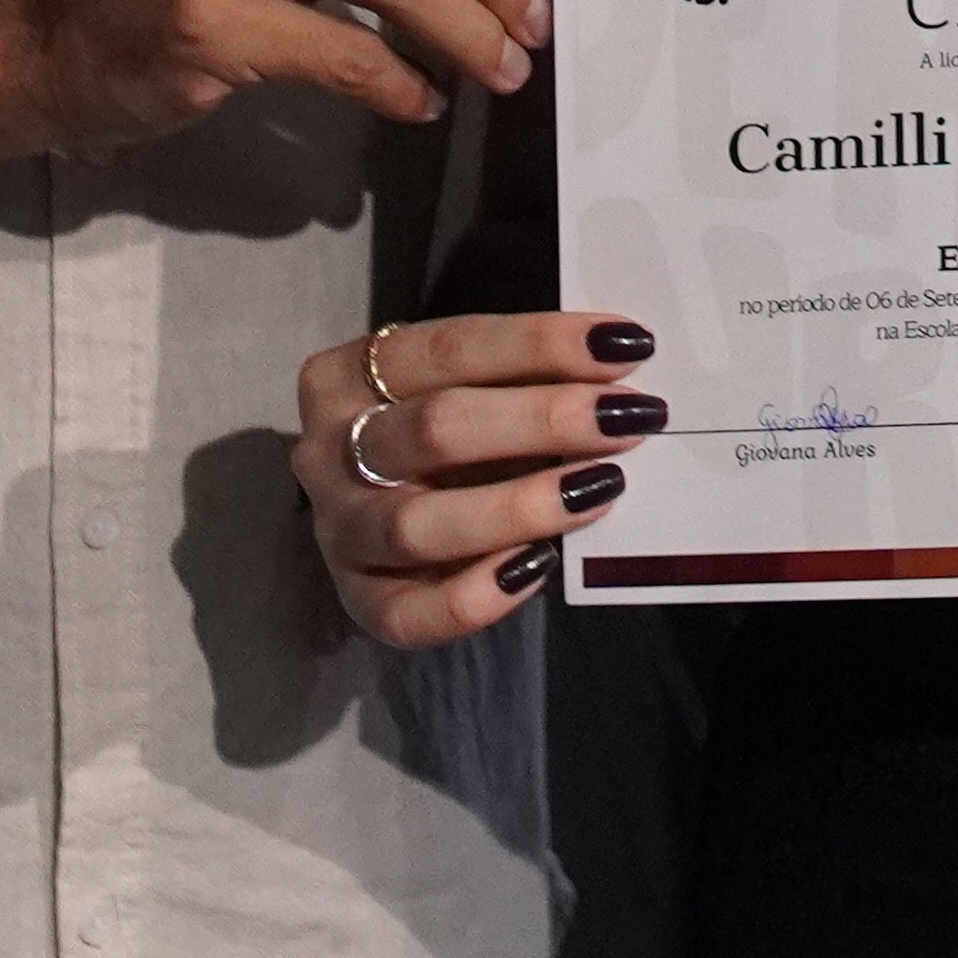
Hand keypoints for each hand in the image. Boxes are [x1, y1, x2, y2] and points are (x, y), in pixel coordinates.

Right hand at [295, 309, 666, 646]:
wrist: (379, 513)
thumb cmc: (441, 434)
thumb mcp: (464, 387)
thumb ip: (520, 377)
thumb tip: (617, 369)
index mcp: (347, 376)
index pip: (450, 347)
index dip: (540, 344)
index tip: (624, 346)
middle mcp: (328, 452)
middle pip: (435, 429)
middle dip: (544, 419)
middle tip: (628, 417)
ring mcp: (338, 533)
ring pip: (419, 524)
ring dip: (522, 504)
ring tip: (603, 487)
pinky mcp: (359, 603)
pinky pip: (410, 613)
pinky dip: (479, 595)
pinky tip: (540, 565)